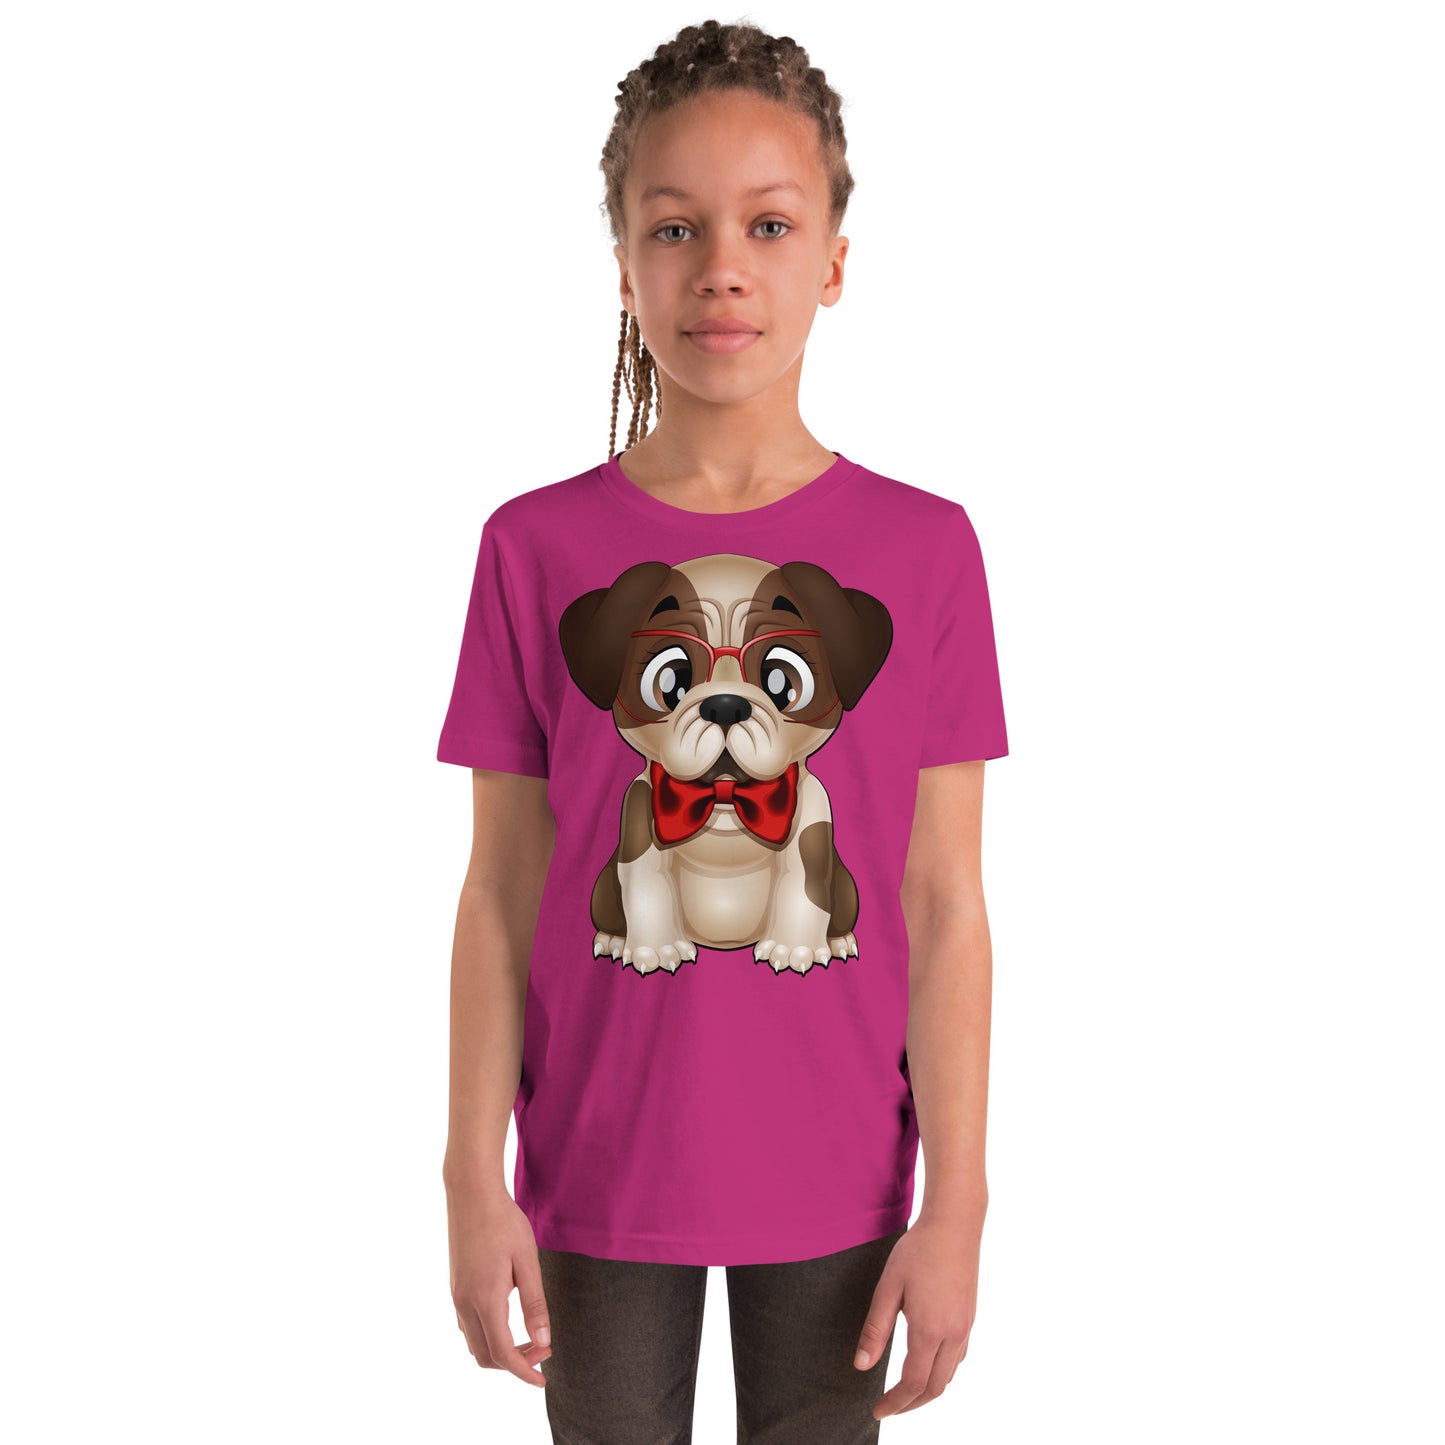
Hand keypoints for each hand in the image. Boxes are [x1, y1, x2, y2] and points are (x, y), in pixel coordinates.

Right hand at [447, 1182, 551, 1388]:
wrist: (471, 1193)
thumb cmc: (504, 1222)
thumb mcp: (527, 1261)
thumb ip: (535, 1303)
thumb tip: (543, 1340)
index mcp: (485, 1299)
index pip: (502, 1353)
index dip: (523, 1371)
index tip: (543, 1378)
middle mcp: (465, 1303)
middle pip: (485, 1356)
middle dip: (515, 1363)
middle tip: (543, 1349)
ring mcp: (456, 1296)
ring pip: (475, 1344)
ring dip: (500, 1350)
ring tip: (530, 1337)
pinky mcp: (455, 1287)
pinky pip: (469, 1327)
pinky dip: (488, 1335)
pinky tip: (509, 1320)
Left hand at [853, 1212, 982, 1417]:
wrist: (954, 1224)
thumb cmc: (918, 1251)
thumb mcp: (889, 1287)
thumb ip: (875, 1329)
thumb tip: (861, 1366)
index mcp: (930, 1330)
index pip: (913, 1383)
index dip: (894, 1403)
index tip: (877, 1411)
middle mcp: (953, 1335)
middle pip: (935, 1388)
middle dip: (911, 1404)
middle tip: (888, 1407)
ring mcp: (965, 1327)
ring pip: (950, 1375)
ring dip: (928, 1390)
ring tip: (905, 1391)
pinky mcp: (970, 1317)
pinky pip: (958, 1358)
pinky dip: (942, 1371)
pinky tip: (928, 1363)